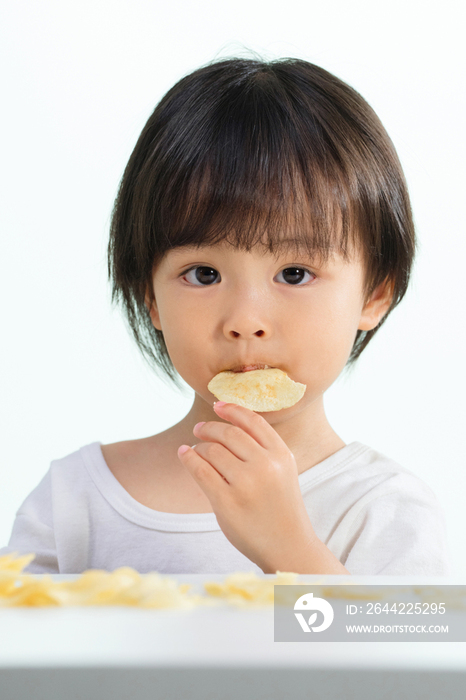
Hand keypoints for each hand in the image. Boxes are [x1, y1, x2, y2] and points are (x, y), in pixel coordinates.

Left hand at [177, 402, 316, 571]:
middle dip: (210, 427)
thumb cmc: (280, 506)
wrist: (288, 546)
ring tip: (194, 449)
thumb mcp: (282, 471)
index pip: (253, 421)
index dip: (232, 409)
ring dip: (199, 446)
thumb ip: (262, 449)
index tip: (217, 405)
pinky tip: (184, 454)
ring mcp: (246, 484)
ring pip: (212, 450)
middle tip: (199, 429)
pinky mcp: (227, 502)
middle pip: (229, 433)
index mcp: (282, 455)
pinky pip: (201, 471)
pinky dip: (189, 458)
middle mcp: (266, 466)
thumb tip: (225, 423)